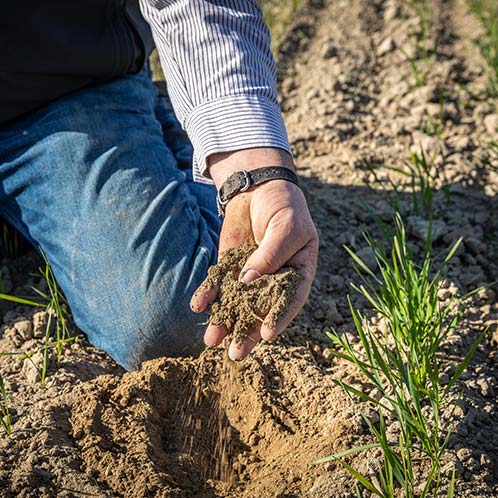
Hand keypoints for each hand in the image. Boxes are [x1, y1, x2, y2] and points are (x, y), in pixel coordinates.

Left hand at [190, 148, 317, 359]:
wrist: (258, 188)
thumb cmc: (284, 206)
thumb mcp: (286, 227)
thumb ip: (271, 254)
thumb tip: (248, 282)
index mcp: (297, 274)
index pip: (289, 301)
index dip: (279, 318)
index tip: (267, 335)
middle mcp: (272, 280)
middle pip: (261, 310)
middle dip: (248, 332)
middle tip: (235, 354)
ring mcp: (249, 275)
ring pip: (237, 303)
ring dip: (225, 321)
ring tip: (212, 342)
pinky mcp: (229, 266)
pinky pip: (218, 284)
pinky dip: (209, 295)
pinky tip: (199, 307)